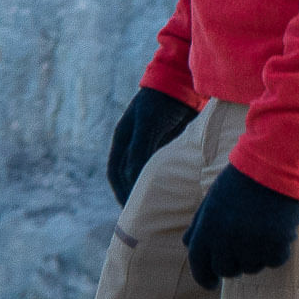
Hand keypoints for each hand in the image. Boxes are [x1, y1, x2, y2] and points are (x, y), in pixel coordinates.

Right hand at [106, 87, 198, 206]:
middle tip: (144, 217)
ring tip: (159, 209)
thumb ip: (139, 150)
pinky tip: (174, 192)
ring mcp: (150, 144)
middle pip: (128, 176)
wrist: (183, 82)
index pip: (116, 173)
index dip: (121, 192)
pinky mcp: (167, 143)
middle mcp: (133, 144)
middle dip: (133, 195)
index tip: (130, 210)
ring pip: (145, 173)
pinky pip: (162, 167)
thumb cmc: (162, 102)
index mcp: (123, 139)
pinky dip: (164, 181)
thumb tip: (131, 177)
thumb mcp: (148, 125)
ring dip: (149, 189)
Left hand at [183, 164, 298, 286]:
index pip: (199, 264)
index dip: (203, 278)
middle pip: (226, 271)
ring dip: (253, 258)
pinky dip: (274, 253)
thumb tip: (188, 244)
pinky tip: (276, 235)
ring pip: (250, 268)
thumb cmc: (241, 179)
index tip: (210, 283)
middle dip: (231, 265)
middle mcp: (227, 241)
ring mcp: (252, 245)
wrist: (275, 165)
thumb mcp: (212, 199)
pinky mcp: (276, 246)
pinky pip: (273, 262)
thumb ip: (199, 224)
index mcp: (208, 228)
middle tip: (240, 252)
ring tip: (260, 235)